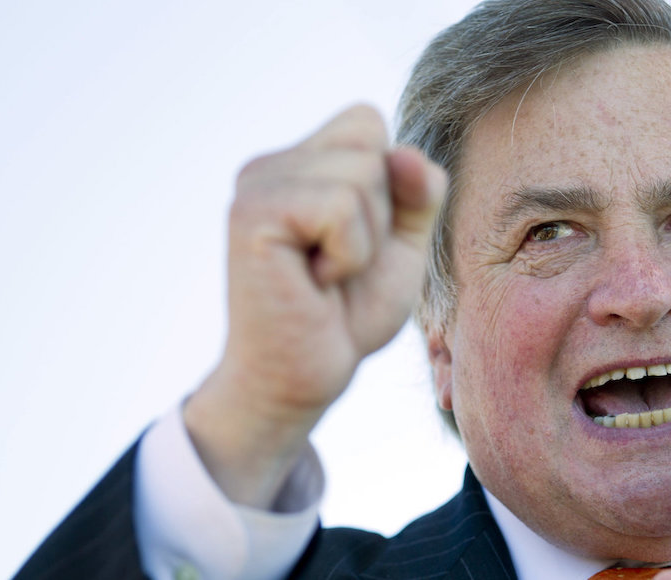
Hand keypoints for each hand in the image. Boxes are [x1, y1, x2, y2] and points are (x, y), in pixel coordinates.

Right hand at [183, 105, 444, 506]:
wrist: (301, 379)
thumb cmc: (347, 314)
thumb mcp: (402, 245)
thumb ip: (418, 193)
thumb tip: (406, 153)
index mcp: (299, 164)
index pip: (366, 121)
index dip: (389, 183)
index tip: (356, 239)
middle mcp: (269, 165)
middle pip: (370, 144)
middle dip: (380, 214)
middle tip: (340, 265)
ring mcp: (256, 186)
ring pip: (362, 174)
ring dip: (364, 241)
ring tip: (326, 275)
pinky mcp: (252, 215)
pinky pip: (340, 207)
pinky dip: (348, 254)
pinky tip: (315, 283)